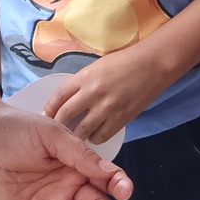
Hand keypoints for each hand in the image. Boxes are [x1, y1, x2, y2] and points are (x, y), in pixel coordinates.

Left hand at [45, 47, 172, 145]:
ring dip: (76, 134)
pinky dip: (95, 138)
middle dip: (59, 125)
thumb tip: (68, 100)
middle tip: (57, 130)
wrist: (152, 64)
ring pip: (81, 131)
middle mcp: (92, 93)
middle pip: (65, 116)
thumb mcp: (97, 66)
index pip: (58, 96)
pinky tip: (95, 133)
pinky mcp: (121, 119)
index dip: (49, 108)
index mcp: (84, 77)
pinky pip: (101, 136)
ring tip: (76, 135)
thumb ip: (82, 82)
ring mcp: (107, 108)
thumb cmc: (124, 61)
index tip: (47, 115)